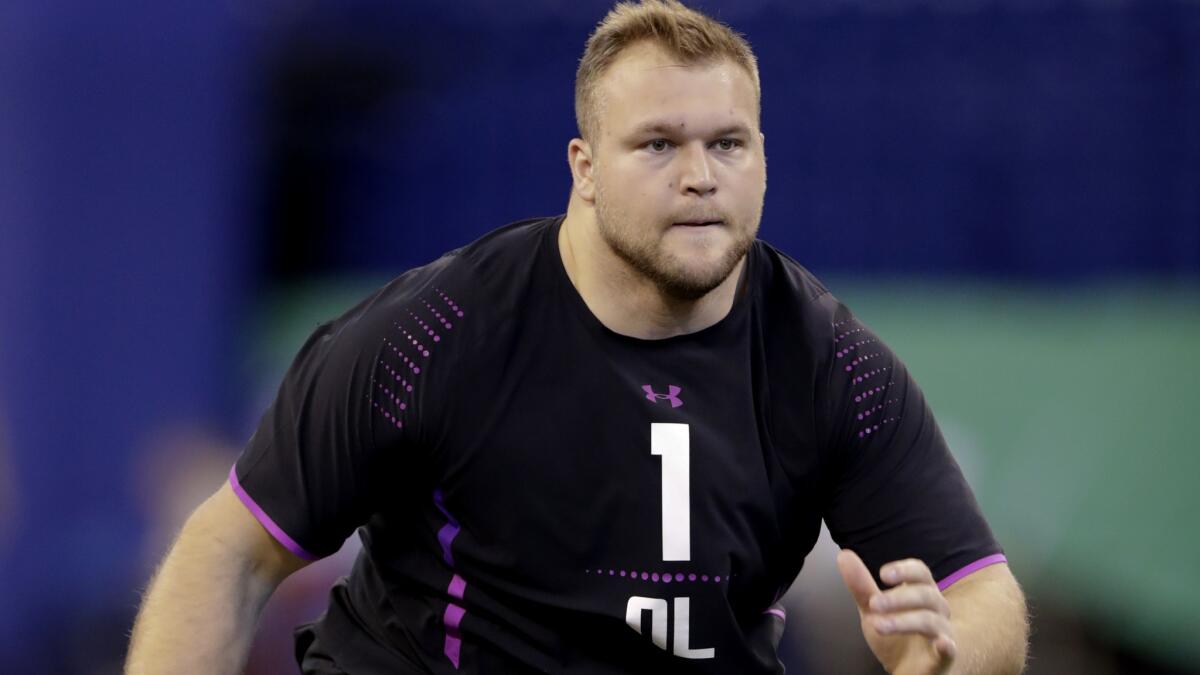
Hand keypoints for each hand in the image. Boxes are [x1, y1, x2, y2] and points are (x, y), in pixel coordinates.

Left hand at [836, 549, 956, 674]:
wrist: (908, 671)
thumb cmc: (896, 635)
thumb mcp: (873, 610)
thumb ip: (861, 586)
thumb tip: (844, 555)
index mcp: (922, 592)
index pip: (920, 573)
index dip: (904, 570)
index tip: (883, 574)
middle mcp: (937, 610)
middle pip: (925, 595)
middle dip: (898, 598)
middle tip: (873, 604)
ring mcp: (942, 633)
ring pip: (929, 621)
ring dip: (903, 621)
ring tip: (878, 625)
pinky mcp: (943, 658)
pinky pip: (949, 650)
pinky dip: (947, 646)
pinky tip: (942, 644)